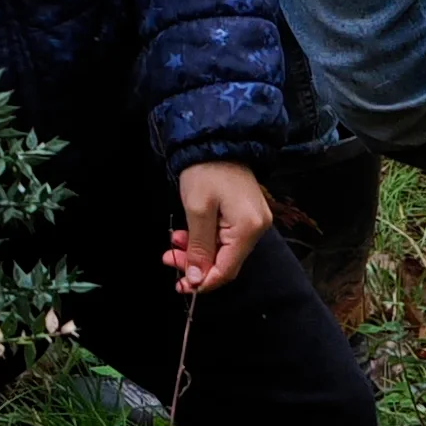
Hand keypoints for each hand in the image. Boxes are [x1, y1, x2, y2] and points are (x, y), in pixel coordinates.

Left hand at [167, 161, 274, 294]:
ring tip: (173, 243)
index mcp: (249, 229)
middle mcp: (257, 228)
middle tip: (168, 258)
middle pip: (225, 261)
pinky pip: (224, 236)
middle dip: (195, 264)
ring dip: (196, 250)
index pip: (227, 270)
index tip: (182, 285)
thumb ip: (198, 248)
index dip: (204, 281)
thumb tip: (197, 279)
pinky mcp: (244, 214)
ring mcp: (252, 221)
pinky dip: (204, 238)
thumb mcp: (197, 210)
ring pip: (222, 250)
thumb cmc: (206, 171)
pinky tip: (186, 234)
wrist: (215, 139)